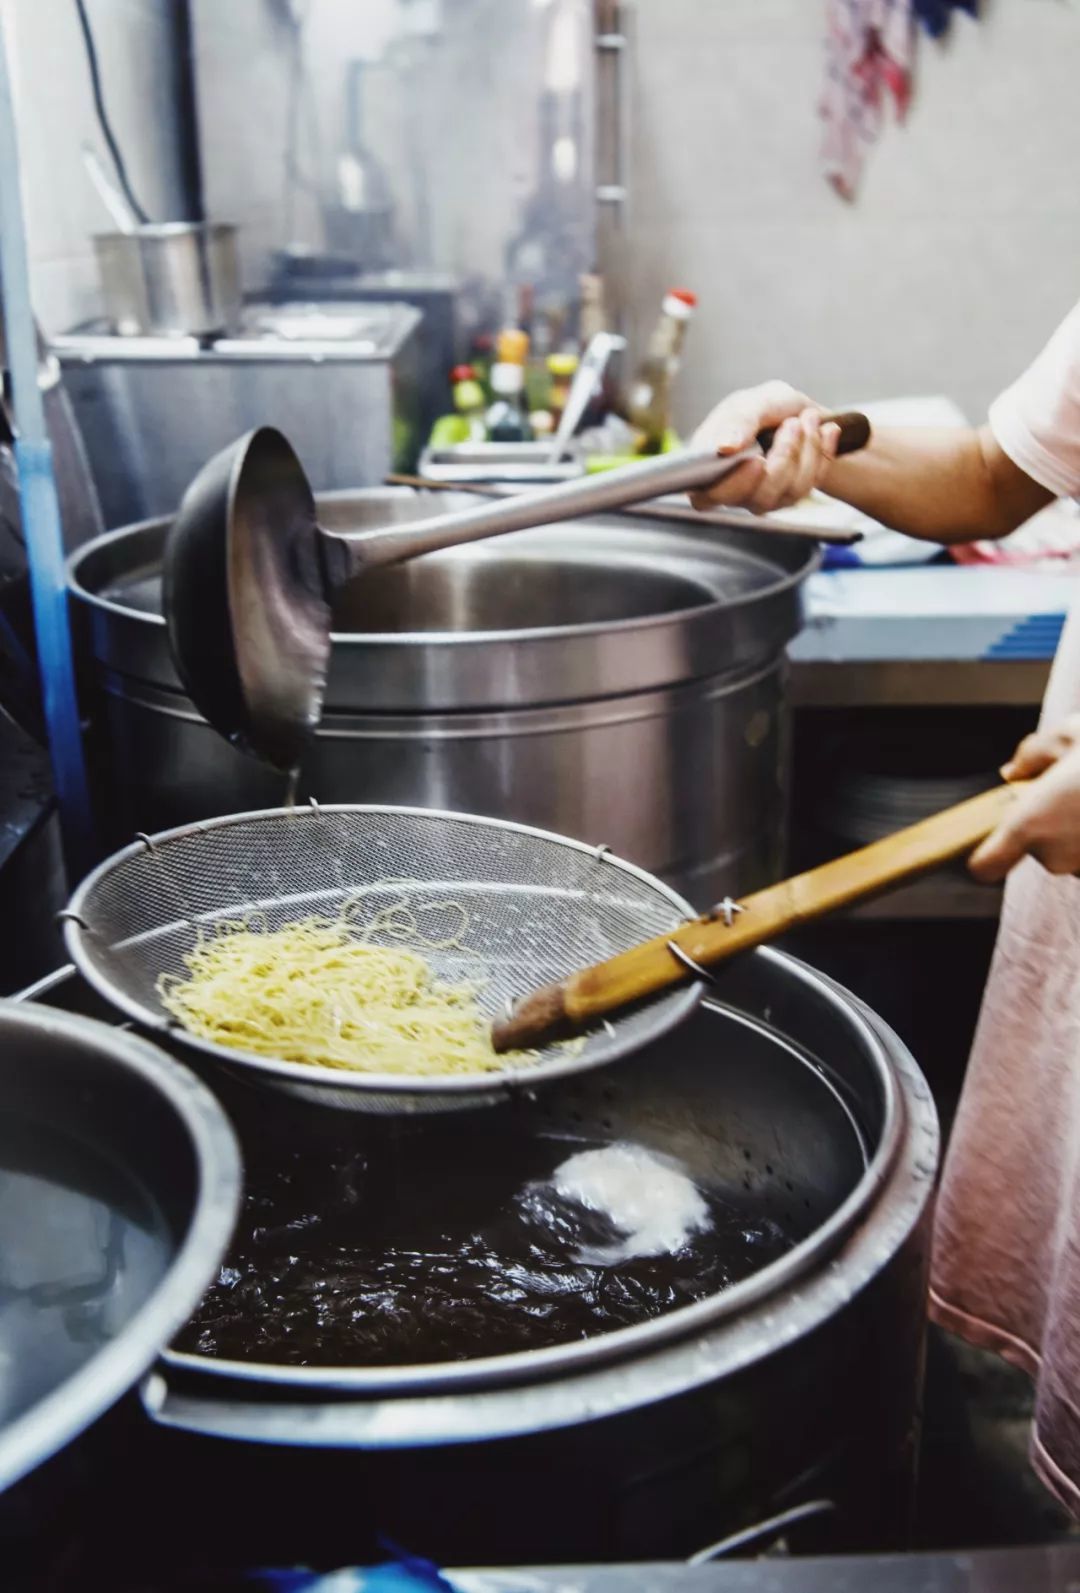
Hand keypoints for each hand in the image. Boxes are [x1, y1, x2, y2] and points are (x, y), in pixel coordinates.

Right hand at [689, 380, 841, 514]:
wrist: (800, 413)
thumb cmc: (767, 408)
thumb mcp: (754, 402)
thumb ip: (739, 421)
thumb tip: (724, 447)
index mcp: (710, 467)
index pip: (708, 495)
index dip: (734, 484)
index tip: (757, 460)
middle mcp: (734, 491)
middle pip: (758, 497)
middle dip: (783, 458)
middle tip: (792, 423)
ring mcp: (764, 498)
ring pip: (790, 491)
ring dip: (806, 450)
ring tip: (808, 418)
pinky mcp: (791, 497)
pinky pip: (813, 483)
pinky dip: (823, 452)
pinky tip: (826, 430)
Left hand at [969, 716, 1079, 881]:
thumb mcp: (1067, 732)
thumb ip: (1031, 754)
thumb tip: (1013, 772)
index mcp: (1030, 823)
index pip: (985, 865)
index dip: (985, 854)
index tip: (991, 839)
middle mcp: (1056, 855)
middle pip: (1037, 850)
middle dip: (1048, 823)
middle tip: (1072, 787)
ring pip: (1073, 852)